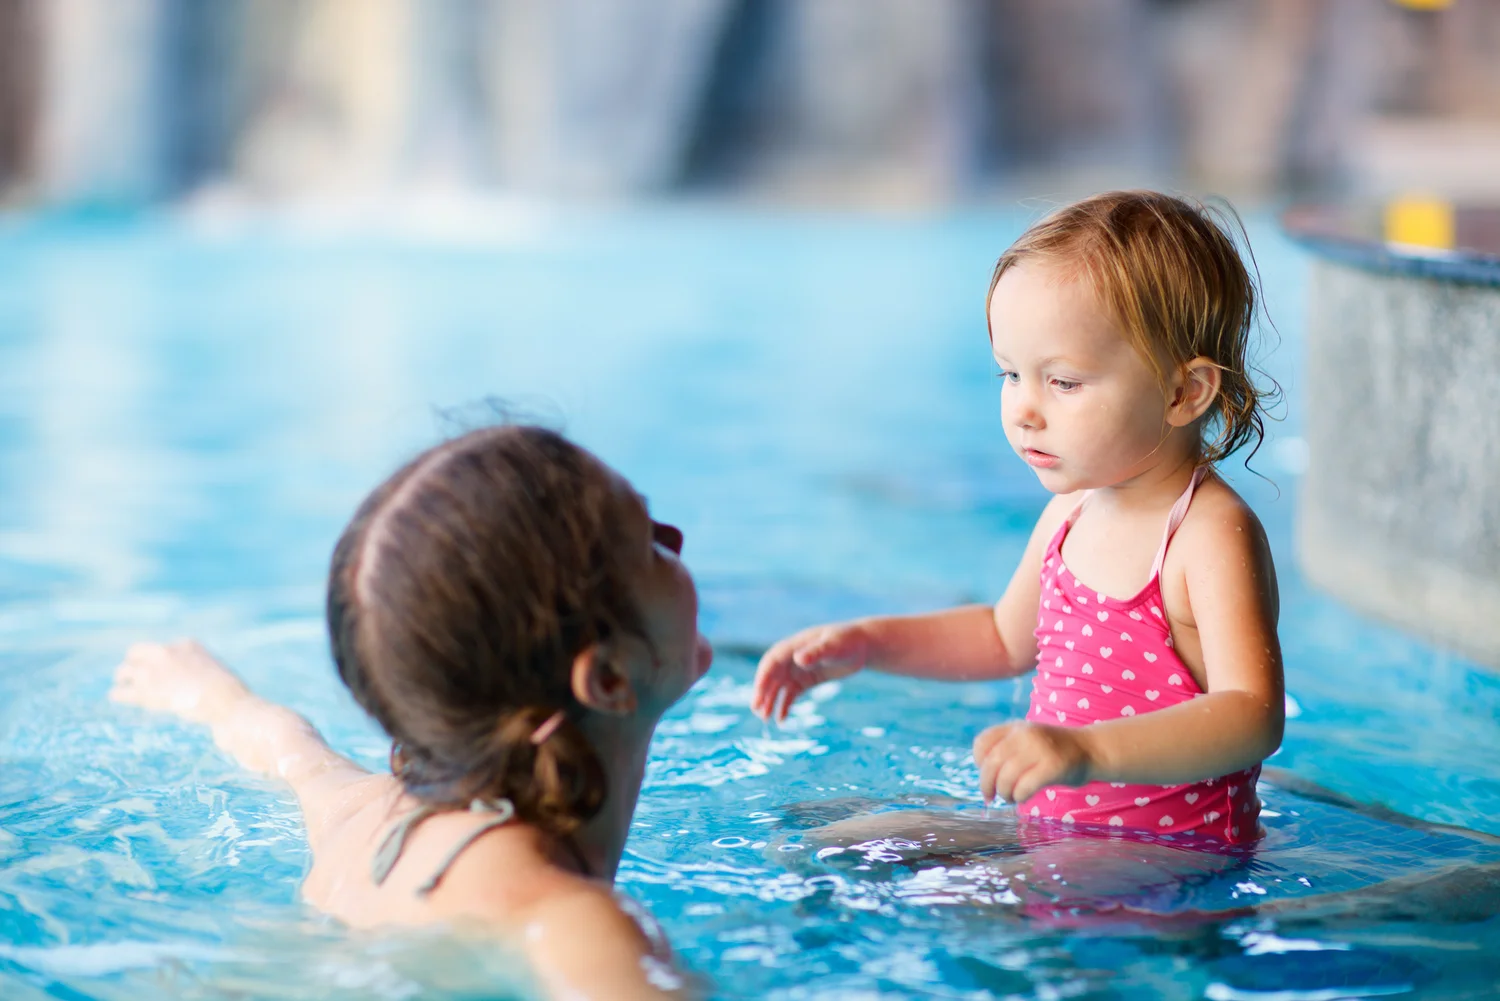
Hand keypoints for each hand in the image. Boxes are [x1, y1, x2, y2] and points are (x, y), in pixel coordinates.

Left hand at [110, 639, 251, 724]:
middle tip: (130, 671)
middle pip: (138, 652)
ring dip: (122, 676)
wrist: (225, 701)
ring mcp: (155, 671)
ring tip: (119, 682)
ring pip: (126, 670)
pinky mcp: (147, 691)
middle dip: (134, 660)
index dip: (158, 659)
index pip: (164, 649)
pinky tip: (115, 695)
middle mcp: (166, 653)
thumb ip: (200, 671)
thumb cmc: (227, 691)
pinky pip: (125, 691)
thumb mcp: (216, 672)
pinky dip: (119, 694)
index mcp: (186, 644)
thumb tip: (195, 682)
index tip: (157, 667)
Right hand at [751, 622, 869, 721]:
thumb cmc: (847, 641)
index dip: (763, 678)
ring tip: (766, 719)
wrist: (862, 645)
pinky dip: (785, 705)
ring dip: (771, 701)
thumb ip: (816, 652)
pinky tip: (781, 719)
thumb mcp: (833, 647)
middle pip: (772, 676)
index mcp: (794, 646)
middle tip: (758, 711)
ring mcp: (799, 669)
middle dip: (763, 693)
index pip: (772, 662)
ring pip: (779, 686)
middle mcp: (792, 658)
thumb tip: (798, 659)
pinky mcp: (807, 679)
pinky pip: (791, 694)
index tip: (759, 695)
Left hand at [974, 721, 1093, 804]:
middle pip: (992, 762)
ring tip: (1010, 798)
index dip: (978, 761)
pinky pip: (1025, 786)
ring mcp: (1040, 748)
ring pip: (1006, 777)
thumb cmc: (1054, 751)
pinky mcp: (1053, 766)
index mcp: (1015, 727)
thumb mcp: (1027, 740)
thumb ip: (1006, 749)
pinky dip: (1019, 796)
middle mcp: (1025, 734)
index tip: (986, 773)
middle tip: (990, 796)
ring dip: (1004, 793)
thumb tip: (984, 777)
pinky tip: (1023, 798)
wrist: (1090, 749)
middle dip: (986, 784)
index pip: (982, 742)